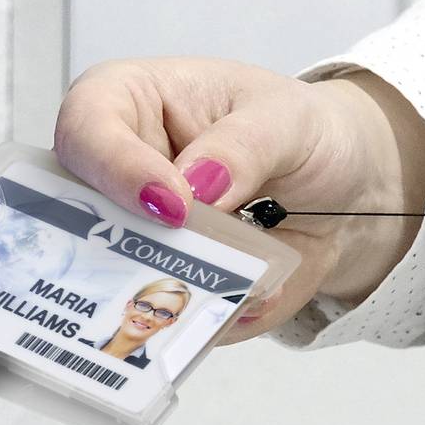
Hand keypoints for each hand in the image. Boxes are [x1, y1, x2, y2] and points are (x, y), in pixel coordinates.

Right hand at [52, 57, 424, 342]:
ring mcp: (140, 239)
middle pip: (80, 217)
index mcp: (131, 103)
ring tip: (246, 290)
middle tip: (195, 263)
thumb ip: (244, 144)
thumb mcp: (288, 119)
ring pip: (123, 281)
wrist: (344, 188)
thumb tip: (199, 184)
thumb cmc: (301, 129)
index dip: (116, 167)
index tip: (172, 204)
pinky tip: (258, 300)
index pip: (88, 125)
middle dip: (136, 249)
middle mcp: (120, 175)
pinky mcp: (170, 289)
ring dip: (180, 295)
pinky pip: (175, 321)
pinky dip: (218, 319)